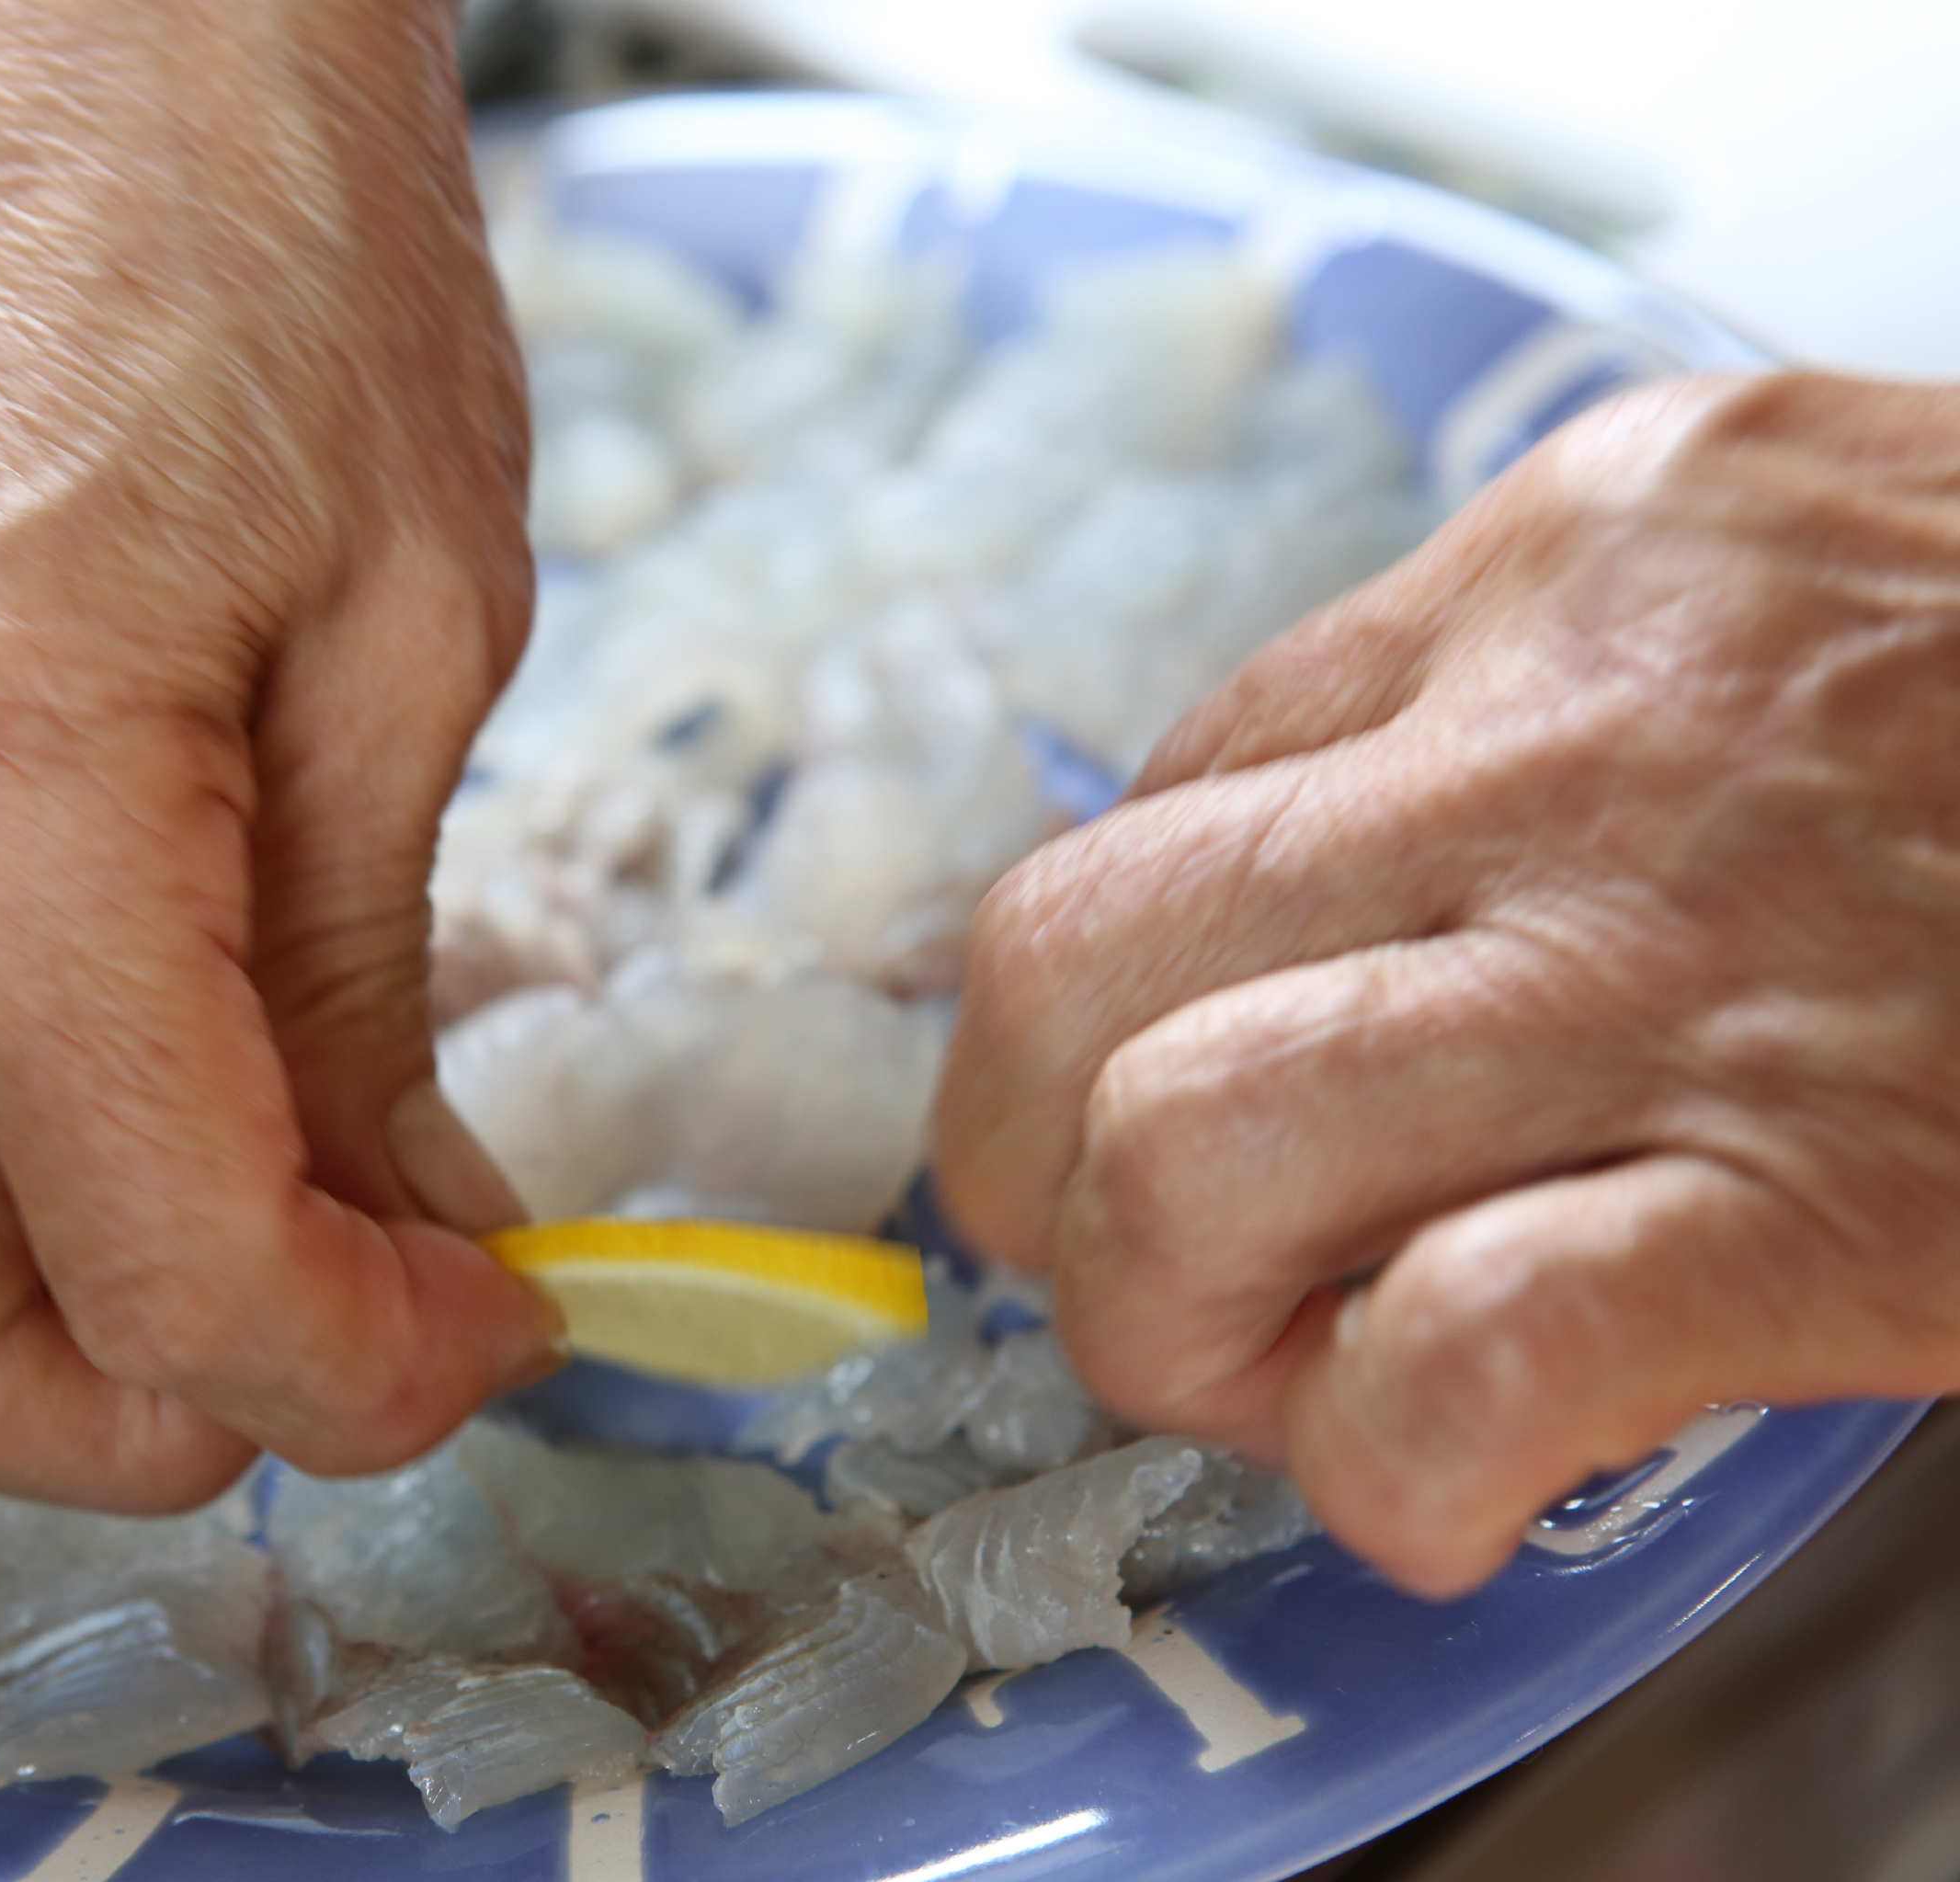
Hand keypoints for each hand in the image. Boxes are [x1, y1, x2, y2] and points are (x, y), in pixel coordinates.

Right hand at [0, 0, 560, 1508]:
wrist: (108, 57)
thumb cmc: (293, 291)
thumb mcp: (415, 649)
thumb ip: (375, 988)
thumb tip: (404, 1230)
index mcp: (12, 810)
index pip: (169, 1263)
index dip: (365, 1368)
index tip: (478, 1324)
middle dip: (135, 1418)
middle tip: (310, 1331)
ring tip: (53, 1313)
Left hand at [933, 372, 1959, 1595]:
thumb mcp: (1780, 568)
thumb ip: (1530, 693)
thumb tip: (1292, 896)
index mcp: (1559, 564)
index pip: (1160, 798)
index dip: (1106, 1003)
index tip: (1149, 1100)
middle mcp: (1568, 742)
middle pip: (1067, 964)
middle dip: (1034, 1163)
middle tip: (1151, 1264)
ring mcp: (1681, 972)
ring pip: (1186, 1149)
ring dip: (1166, 1322)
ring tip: (1279, 1380)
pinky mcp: (1826, 1200)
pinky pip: (1458, 1349)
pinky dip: (1389, 1458)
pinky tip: (1444, 1483)